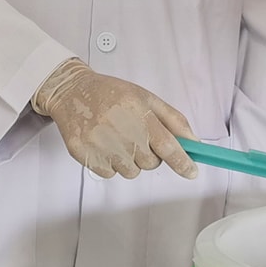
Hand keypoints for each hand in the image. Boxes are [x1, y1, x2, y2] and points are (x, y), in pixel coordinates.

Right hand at [31, 58, 196, 180]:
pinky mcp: (86, 156)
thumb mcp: (146, 98)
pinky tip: (103, 144)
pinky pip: (110, 174)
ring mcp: (102, 145)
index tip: (191, 172)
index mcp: (139, 113)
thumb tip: (194, 142)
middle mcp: (121, 130)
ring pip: (131, 172)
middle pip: (151, 163)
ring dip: (129, 160)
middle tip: (135, 136)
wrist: (71, 92)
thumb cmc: (111, 94)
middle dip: (149, 155)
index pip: (167, 145)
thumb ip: (173, 120)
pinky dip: (110, 163)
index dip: (182, 162)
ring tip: (116, 138)